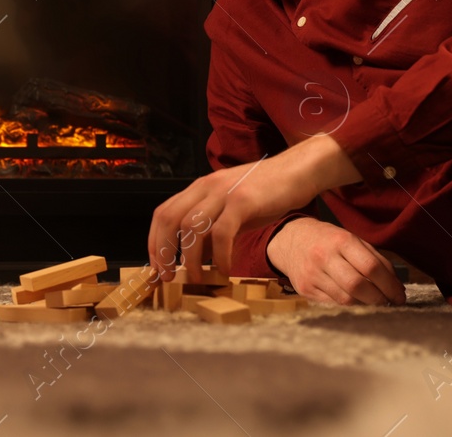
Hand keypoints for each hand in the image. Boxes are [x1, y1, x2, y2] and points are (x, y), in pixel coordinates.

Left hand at [146, 135, 360, 279]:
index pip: (163, 213)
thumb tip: (196, 258)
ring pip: (192, 227)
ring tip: (199, 279)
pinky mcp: (243, 200)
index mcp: (199, 188)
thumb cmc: (266, 193)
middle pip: (169, 219)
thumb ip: (212, 229)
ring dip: (191, 259)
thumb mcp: (232, 210)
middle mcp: (206, 187)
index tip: (158, 267)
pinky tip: (225, 269)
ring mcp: (224, 192)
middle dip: (164, 251)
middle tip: (169, 277)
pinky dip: (220, 255)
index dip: (155, 241)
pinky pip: (222, 232)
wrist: (297, 172)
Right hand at [266, 218, 404, 305]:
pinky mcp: (305, 290)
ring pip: (346, 299)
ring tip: (375, 304)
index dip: (390, 285)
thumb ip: (375, 259)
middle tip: (389, 303)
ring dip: (366, 305)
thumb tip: (396, 286)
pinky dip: (349, 307)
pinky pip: (333, 304)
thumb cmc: (328, 240)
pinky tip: (357, 304)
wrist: (290, 240)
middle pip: (358, 286)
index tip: (400, 296)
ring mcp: (312, 275)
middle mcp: (324, 257)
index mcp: (341, 240)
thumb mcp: (352, 239)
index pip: (371, 267)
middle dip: (379, 299)